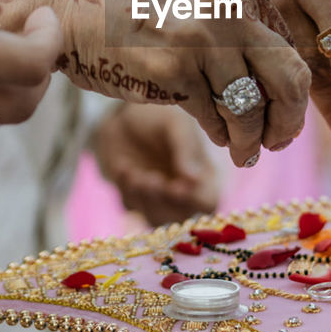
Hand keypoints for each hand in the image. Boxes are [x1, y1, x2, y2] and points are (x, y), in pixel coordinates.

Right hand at [0, 0, 309, 167]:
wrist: (71, 6)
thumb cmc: (140, 12)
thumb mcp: (201, 2)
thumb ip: (244, 34)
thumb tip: (288, 94)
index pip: (291, 47)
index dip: (294, 91)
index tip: (286, 116)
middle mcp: (229, 5)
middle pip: (288, 77)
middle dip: (289, 119)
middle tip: (278, 141)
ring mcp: (201, 35)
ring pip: (251, 106)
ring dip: (251, 138)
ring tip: (245, 152)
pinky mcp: (173, 68)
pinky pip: (214, 117)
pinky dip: (220, 134)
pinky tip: (217, 139)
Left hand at [93, 103, 218, 225]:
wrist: (123, 114)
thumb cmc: (159, 115)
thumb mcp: (176, 125)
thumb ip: (185, 150)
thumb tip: (193, 180)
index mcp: (203, 174)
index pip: (207, 202)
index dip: (193, 200)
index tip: (175, 186)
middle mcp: (183, 191)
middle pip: (180, 217)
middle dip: (163, 201)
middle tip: (151, 178)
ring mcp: (158, 197)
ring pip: (154, 218)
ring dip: (143, 198)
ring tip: (135, 172)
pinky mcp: (134, 196)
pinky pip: (130, 205)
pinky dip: (125, 188)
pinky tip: (123, 166)